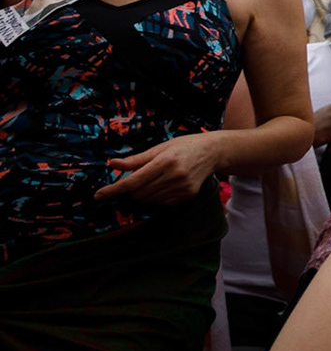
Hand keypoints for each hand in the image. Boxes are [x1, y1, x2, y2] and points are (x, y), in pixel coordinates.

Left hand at [98, 133, 220, 204]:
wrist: (212, 152)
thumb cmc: (183, 146)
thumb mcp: (160, 148)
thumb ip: (136, 160)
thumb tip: (112, 164)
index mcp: (166, 161)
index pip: (133, 182)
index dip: (114, 190)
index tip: (98, 196)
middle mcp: (175, 176)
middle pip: (138, 193)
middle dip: (130, 190)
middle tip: (134, 179)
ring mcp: (183, 188)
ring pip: (148, 200)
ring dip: (142, 194)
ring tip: (152, 180)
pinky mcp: (187, 196)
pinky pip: (160, 203)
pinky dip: (154, 198)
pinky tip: (162, 186)